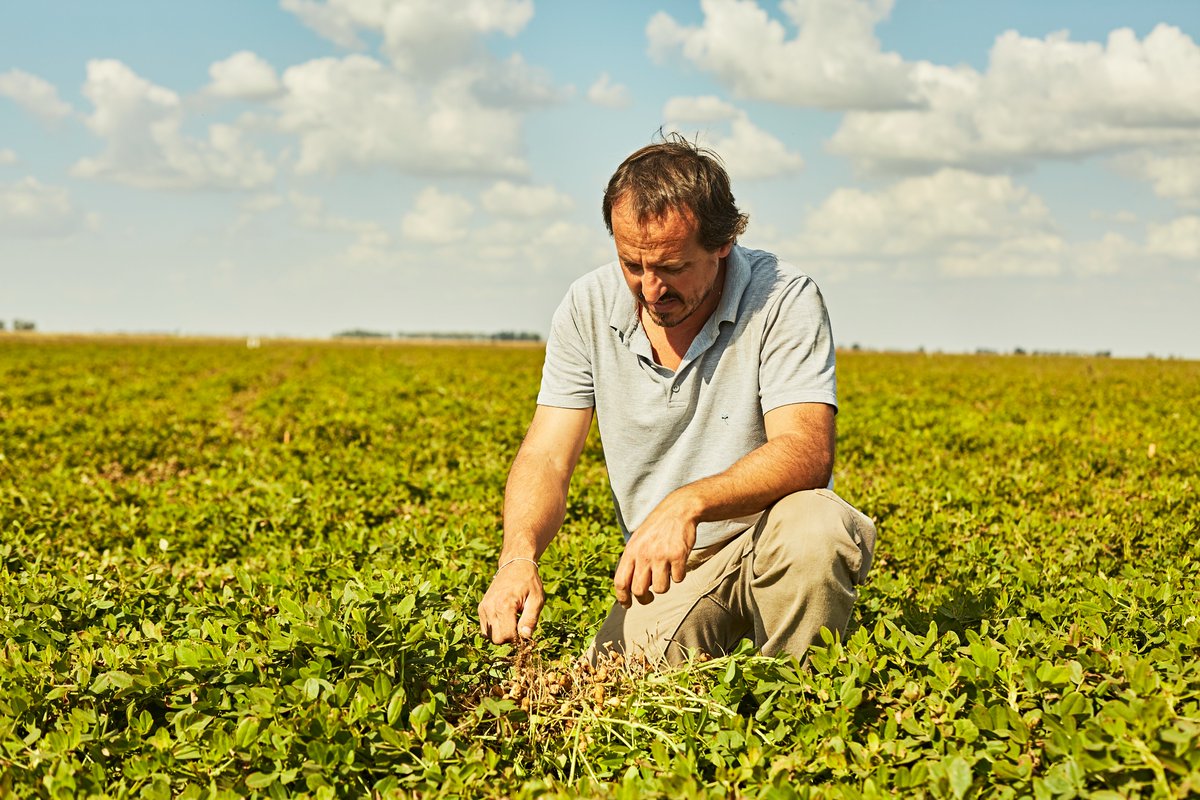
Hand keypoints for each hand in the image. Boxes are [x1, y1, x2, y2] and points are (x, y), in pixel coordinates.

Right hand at [478, 560, 543, 643]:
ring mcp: (483, 608)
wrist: (515, 565)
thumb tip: (525, 637)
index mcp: (504, 605)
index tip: (525, 630)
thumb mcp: (537, 600)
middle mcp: (490, 608)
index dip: (518, 639)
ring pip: (489, 637)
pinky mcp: (481, 608)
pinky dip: (495, 629)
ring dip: (502, 633)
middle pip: (496, 640)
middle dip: (509, 638)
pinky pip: (485, 630)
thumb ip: (531, 620)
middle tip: (520, 625)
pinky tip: (505, 618)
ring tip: (512, 620)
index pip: (506, 637)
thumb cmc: (529, 582)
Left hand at [613, 492, 698, 607]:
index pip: (620, 582)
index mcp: (630, 551)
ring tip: (665, 573)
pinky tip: (678, 563)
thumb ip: (632, 561)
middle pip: (639, 590)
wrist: (678, 510)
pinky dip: (679, 575)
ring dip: (664, 586)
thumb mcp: (637, 540)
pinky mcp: (678, 556)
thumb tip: (626, 587)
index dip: (622, 597)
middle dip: (644, 599)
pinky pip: (678, 579)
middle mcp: (644, 555)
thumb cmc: (656, 529)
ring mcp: (661, 556)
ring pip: (660, 589)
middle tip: (649, 598)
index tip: (627, 604)